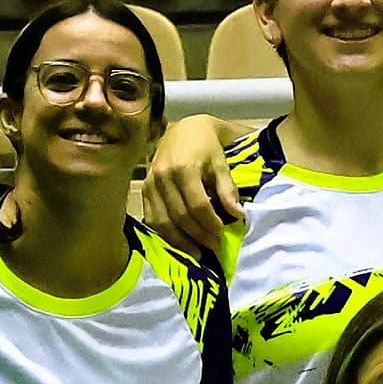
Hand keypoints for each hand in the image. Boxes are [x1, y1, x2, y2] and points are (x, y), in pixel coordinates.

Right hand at [138, 117, 242, 251]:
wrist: (184, 130)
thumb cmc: (206, 147)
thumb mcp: (221, 163)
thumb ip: (228, 189)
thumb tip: (238, 214)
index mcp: (183, 168)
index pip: (197, 205)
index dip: (210, 223)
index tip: (222, 234)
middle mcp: (163, 177)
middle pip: (179, 216)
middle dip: (198, 235)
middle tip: (214, 247)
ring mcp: (150, 184)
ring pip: (162, 220)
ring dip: (180, 240)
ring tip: (197, 253)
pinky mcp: (144, 190)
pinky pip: (151, 217)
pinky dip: (165, 233)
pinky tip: (179, 242)